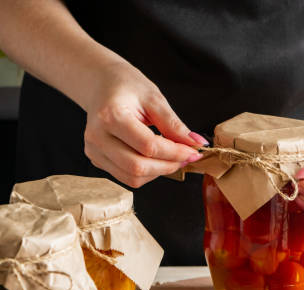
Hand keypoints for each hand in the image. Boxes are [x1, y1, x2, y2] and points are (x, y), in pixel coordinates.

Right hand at [83, 61, 205, 187]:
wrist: (100, 85)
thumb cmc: (127, 87)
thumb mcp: (154, 98)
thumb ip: (174, 124)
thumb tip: (196, 143)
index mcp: (111, 116)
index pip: (148, 146)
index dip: (175, 153)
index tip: (193, 150)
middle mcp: (98, 136)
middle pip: (138, 167)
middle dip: (169, 165)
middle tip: (186, 156)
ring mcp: (94, 150)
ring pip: (132, 178)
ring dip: (159, 172)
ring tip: (172, 157)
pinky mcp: (97, 159)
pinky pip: (126, 177)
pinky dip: (147, 173)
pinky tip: (156, 158)